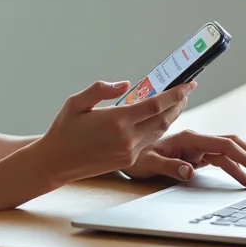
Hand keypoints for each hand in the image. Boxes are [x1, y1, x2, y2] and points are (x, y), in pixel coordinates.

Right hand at [30, 80, 194, 185]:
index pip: (156, 104)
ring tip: (178, 102)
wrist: (56, 162)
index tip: (188, 84)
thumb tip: (126, 85)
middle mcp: (127, 137)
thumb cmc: (64, 130)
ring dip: (172, 116)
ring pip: (159, 131)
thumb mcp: (77, 102)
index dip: (176, 94)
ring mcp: (129, 151)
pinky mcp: (127, 159)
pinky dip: (158, 127)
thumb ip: (102, 89)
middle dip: (179, 103)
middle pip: (164, 118)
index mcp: (117, 120)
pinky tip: (158, 118)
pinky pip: (149, 140)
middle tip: (187, 90)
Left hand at [124, 131, 245, 187]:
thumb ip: (170, 167)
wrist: (126, 152)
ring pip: (231, 152)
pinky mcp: (197, 155)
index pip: (224, 146)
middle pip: (234, 145)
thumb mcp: (149, 164)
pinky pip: (222, 160)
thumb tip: (190, 171)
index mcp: (189, 138)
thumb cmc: (136, 157)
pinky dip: (237, 169)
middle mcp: (197, 140)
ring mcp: (199, 147)